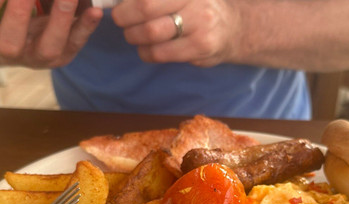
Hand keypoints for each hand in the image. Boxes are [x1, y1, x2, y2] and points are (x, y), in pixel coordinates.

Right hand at [0, 0, 101, 67]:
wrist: (21, 31)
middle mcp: (8, 53)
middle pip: (10, 44)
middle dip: (18, 15)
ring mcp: (37, 57)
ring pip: (48, 47)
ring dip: (59, 19)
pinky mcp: (62, 56)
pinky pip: (75, 43)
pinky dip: (85, 26)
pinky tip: (94, 11)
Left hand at [111, 0, 241, 66]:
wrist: (232, 29)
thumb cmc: (197, 7)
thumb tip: (116, 0)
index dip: (125, 1)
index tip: (116, 4)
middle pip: (145, 6)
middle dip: (124, 16)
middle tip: (120, 20)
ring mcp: (200, 22)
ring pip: (150, 32)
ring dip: (133, 36)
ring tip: (134, 35)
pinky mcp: (200, 46)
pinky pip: (160, 53)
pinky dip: (146, 52)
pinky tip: (148, 49)